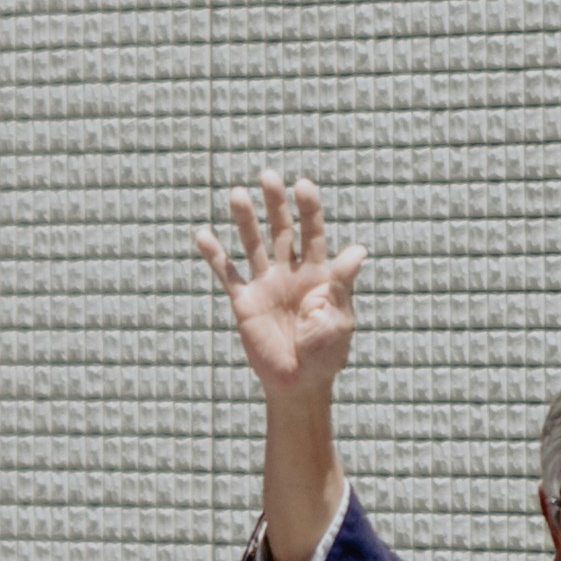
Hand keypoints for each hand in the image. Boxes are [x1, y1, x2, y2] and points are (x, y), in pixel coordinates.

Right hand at [194, 178, 364, 396]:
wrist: (299, 384)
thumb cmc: (327, 353)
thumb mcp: (340, 318)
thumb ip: (342, 284)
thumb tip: (357, 250)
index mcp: (318, 273)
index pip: (313, 232)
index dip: (308, 208)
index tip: (303, 184)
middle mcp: (290, 272)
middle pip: (282, 229)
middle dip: (275, 204)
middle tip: (268, 176)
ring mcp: (266, 285)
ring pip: (253, 244)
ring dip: (245, 220)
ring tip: (237, 193)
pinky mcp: (245, 303)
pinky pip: (227, 274)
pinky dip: (215, 255)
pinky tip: (203, 234)